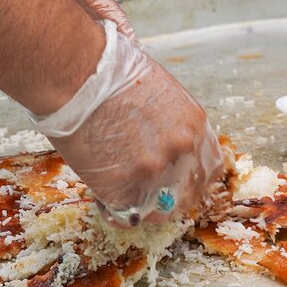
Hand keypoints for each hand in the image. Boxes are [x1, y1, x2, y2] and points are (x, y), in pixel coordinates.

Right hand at [33, 21, 231, 226]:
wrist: (76, 73)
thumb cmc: (108, 71)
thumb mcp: (157, 90)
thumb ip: (167, 120)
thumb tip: (158, 137)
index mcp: (195, 124)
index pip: (210, 167)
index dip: (191, 178)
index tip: (175, 181)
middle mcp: (183, 151)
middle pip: (189, 195)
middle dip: (168, 197)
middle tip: (145, 193)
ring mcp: (156, 172)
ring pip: (158, 211)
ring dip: (141, 207)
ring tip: (118, 192)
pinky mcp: (125, 188)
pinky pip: (125, 215)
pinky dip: (112, 210)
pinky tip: (101, 197)